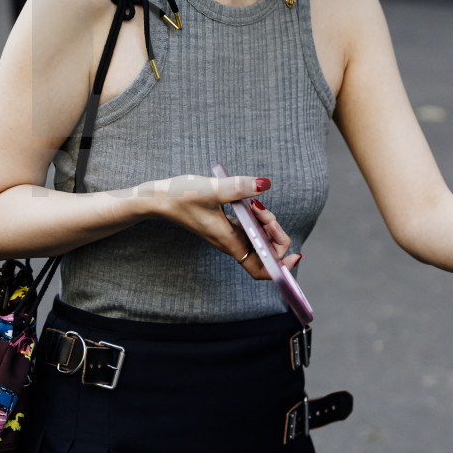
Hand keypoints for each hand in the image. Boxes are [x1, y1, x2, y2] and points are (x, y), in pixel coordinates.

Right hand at [137, 175, 299, 279]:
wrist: (157, 199)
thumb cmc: (179, 197)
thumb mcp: (211, 189)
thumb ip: (239, 186)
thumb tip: (264, 184)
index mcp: (229, 241)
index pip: (261, 268)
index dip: (280, 267)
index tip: (295, 253)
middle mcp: (231, 242)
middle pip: (265, 253)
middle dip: (276, 235)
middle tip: (265, 212)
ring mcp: (228, 234)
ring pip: (258, 239)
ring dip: (266, 224)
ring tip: (256, 204)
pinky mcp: (225, 225)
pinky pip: (249, 229)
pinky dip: (257, 219)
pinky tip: (252, 204)